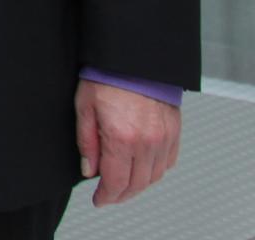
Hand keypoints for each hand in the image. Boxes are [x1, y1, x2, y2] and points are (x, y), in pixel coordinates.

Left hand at [76, 79, 180, 206]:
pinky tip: (142, 168)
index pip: (117, 182)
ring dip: (138, 185)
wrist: (132, 58)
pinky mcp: (174, 132)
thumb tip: (89, 170)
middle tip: (109, 196)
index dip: (107, 196)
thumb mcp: (84, 108)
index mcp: (122, 138)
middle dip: (121, 194)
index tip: (99, 200)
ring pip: (154, 176)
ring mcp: (164, 138)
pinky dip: (155, 171)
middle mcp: (147, 142)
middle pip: (137, 184)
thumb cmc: (106, 77)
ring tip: (123, 184)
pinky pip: (168, 162)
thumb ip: (86, 143)